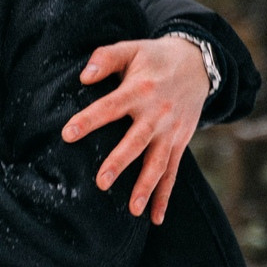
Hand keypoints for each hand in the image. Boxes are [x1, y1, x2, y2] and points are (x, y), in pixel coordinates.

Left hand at [63, 35, 209, 224]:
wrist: (199, 64)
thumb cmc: (154, 57)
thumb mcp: (131, 48)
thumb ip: (105, 58)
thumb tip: (83, 77)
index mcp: (139, 90)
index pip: (110, 106)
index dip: (89, 120)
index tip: (67, 134)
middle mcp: (157, 114)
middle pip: (137, 141)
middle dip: (120, 162)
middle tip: (101, 182)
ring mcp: (171, 131)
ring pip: (158, 163)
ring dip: (146, 187)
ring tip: (132, 210)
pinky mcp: (180, 143)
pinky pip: (173, 172)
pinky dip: (165, 196)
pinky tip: (155, 218)